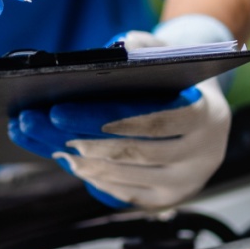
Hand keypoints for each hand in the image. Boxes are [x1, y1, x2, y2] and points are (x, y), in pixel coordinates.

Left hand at [8, 30, 231, 207]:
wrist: (206, 121)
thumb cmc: (178, 83)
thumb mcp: (170, 58)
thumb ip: (146, 48)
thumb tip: (116, 49)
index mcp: (207, 115)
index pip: (153, 120)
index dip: (104, 117)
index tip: (59, 111)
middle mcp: (203, 155)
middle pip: (136, 152)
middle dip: (83, 140)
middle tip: (42, 126)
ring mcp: (186, 183)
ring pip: (126, 177)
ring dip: (82, 162)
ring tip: (48, 143)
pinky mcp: (166, 200)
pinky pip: (124, 194)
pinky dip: (94, 178)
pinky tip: (68, 160)